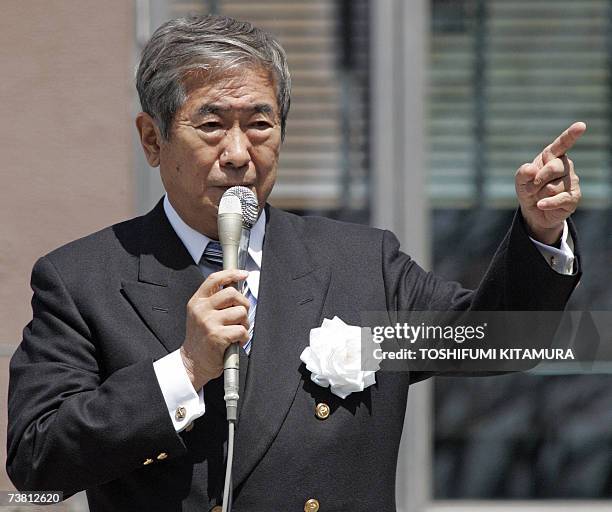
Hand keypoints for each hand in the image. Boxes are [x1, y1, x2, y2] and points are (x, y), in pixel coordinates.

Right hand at [180, 269, 249, 389]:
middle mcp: (201, 310)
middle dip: (243, 304)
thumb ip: (215, 301)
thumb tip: (236, 288)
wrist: (192, 362)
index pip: (214, 279)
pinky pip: (242, 330)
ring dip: (244, 323)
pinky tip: (236, 341)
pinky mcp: (217, 336)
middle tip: (241, 316)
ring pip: (240, 312)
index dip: (231, 274)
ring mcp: (208, 322)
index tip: (242, 274)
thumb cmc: (201, 339)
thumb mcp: (201, 314)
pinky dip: (244, 337)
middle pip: (232, 294)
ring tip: (236, 331)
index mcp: (198, 302)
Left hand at [515, 122, 585, 244]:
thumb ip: (523, 172)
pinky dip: (546, 203)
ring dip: (539, 194)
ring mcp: (572, 181)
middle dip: (537, 181)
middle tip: (531, 188)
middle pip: (553, 168)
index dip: (571, 135)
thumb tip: (533, 170)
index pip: (562, 144)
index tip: (581, 125)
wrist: (534, 210)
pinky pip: (559, 199)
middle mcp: (565, 166)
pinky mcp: (574, 197)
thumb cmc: (529, 189)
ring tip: (539, 196)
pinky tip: (541, 205)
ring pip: (553, 187)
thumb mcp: (520, 180)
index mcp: (553, 156)